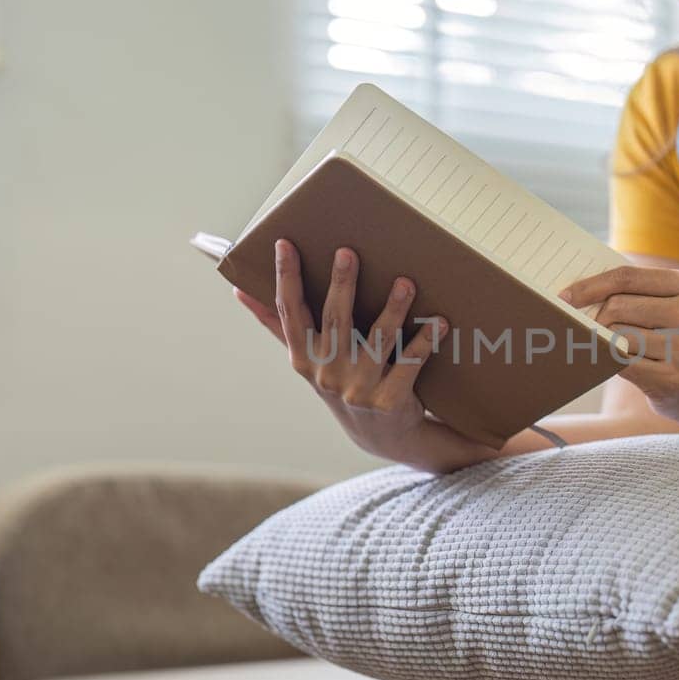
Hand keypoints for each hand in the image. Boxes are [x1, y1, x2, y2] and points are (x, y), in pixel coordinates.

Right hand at [235, 239, 498, 472]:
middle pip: (335, 320)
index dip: (286, 277)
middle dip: (341, 284)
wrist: (382, 435)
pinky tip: (438, 321)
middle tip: (347, 252)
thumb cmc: (341, 382)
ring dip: (393, 309)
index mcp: (304, 359)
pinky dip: (426, 341)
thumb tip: (239, 290)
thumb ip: (278, 325)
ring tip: (404, 282)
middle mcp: (328, 374)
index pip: (290, 312)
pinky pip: (410, 363)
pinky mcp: (390, 400)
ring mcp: (359, 389)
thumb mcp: (307, 359)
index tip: (284, 244)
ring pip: (378, 340)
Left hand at [561, 265, 678, 430]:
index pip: (626, 277)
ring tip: (612, 347)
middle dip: (597, 318)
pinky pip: (620, 363)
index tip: (565, 296)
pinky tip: (612, 362)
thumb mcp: (676, 305)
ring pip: (616, 336)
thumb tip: (580, 292)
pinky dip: (609, 361)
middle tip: (591, 328)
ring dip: (605, 342)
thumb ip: (638, 293)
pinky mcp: (672, 378)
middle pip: (617, 307)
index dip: (590, 286)